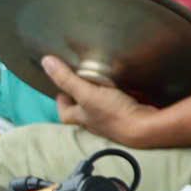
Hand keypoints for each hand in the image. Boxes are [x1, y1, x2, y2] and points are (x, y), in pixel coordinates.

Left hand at [41, 53, 164, 146]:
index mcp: (82, 118)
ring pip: (101, 109)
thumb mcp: (87, 93)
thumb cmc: (114, 113)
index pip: (65, 113)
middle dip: (81, 98)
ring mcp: (112, 121)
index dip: (62, 102)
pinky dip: (118, 98)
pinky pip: (118, 106)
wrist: (144, 127)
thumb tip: (46, 63)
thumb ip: (67, 79)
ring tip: (102, 82)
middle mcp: (95, 122)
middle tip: (84, 82)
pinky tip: (123, 88)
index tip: (62, 90)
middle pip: (83, 111)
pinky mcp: (127, 116)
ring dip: (100, 98)